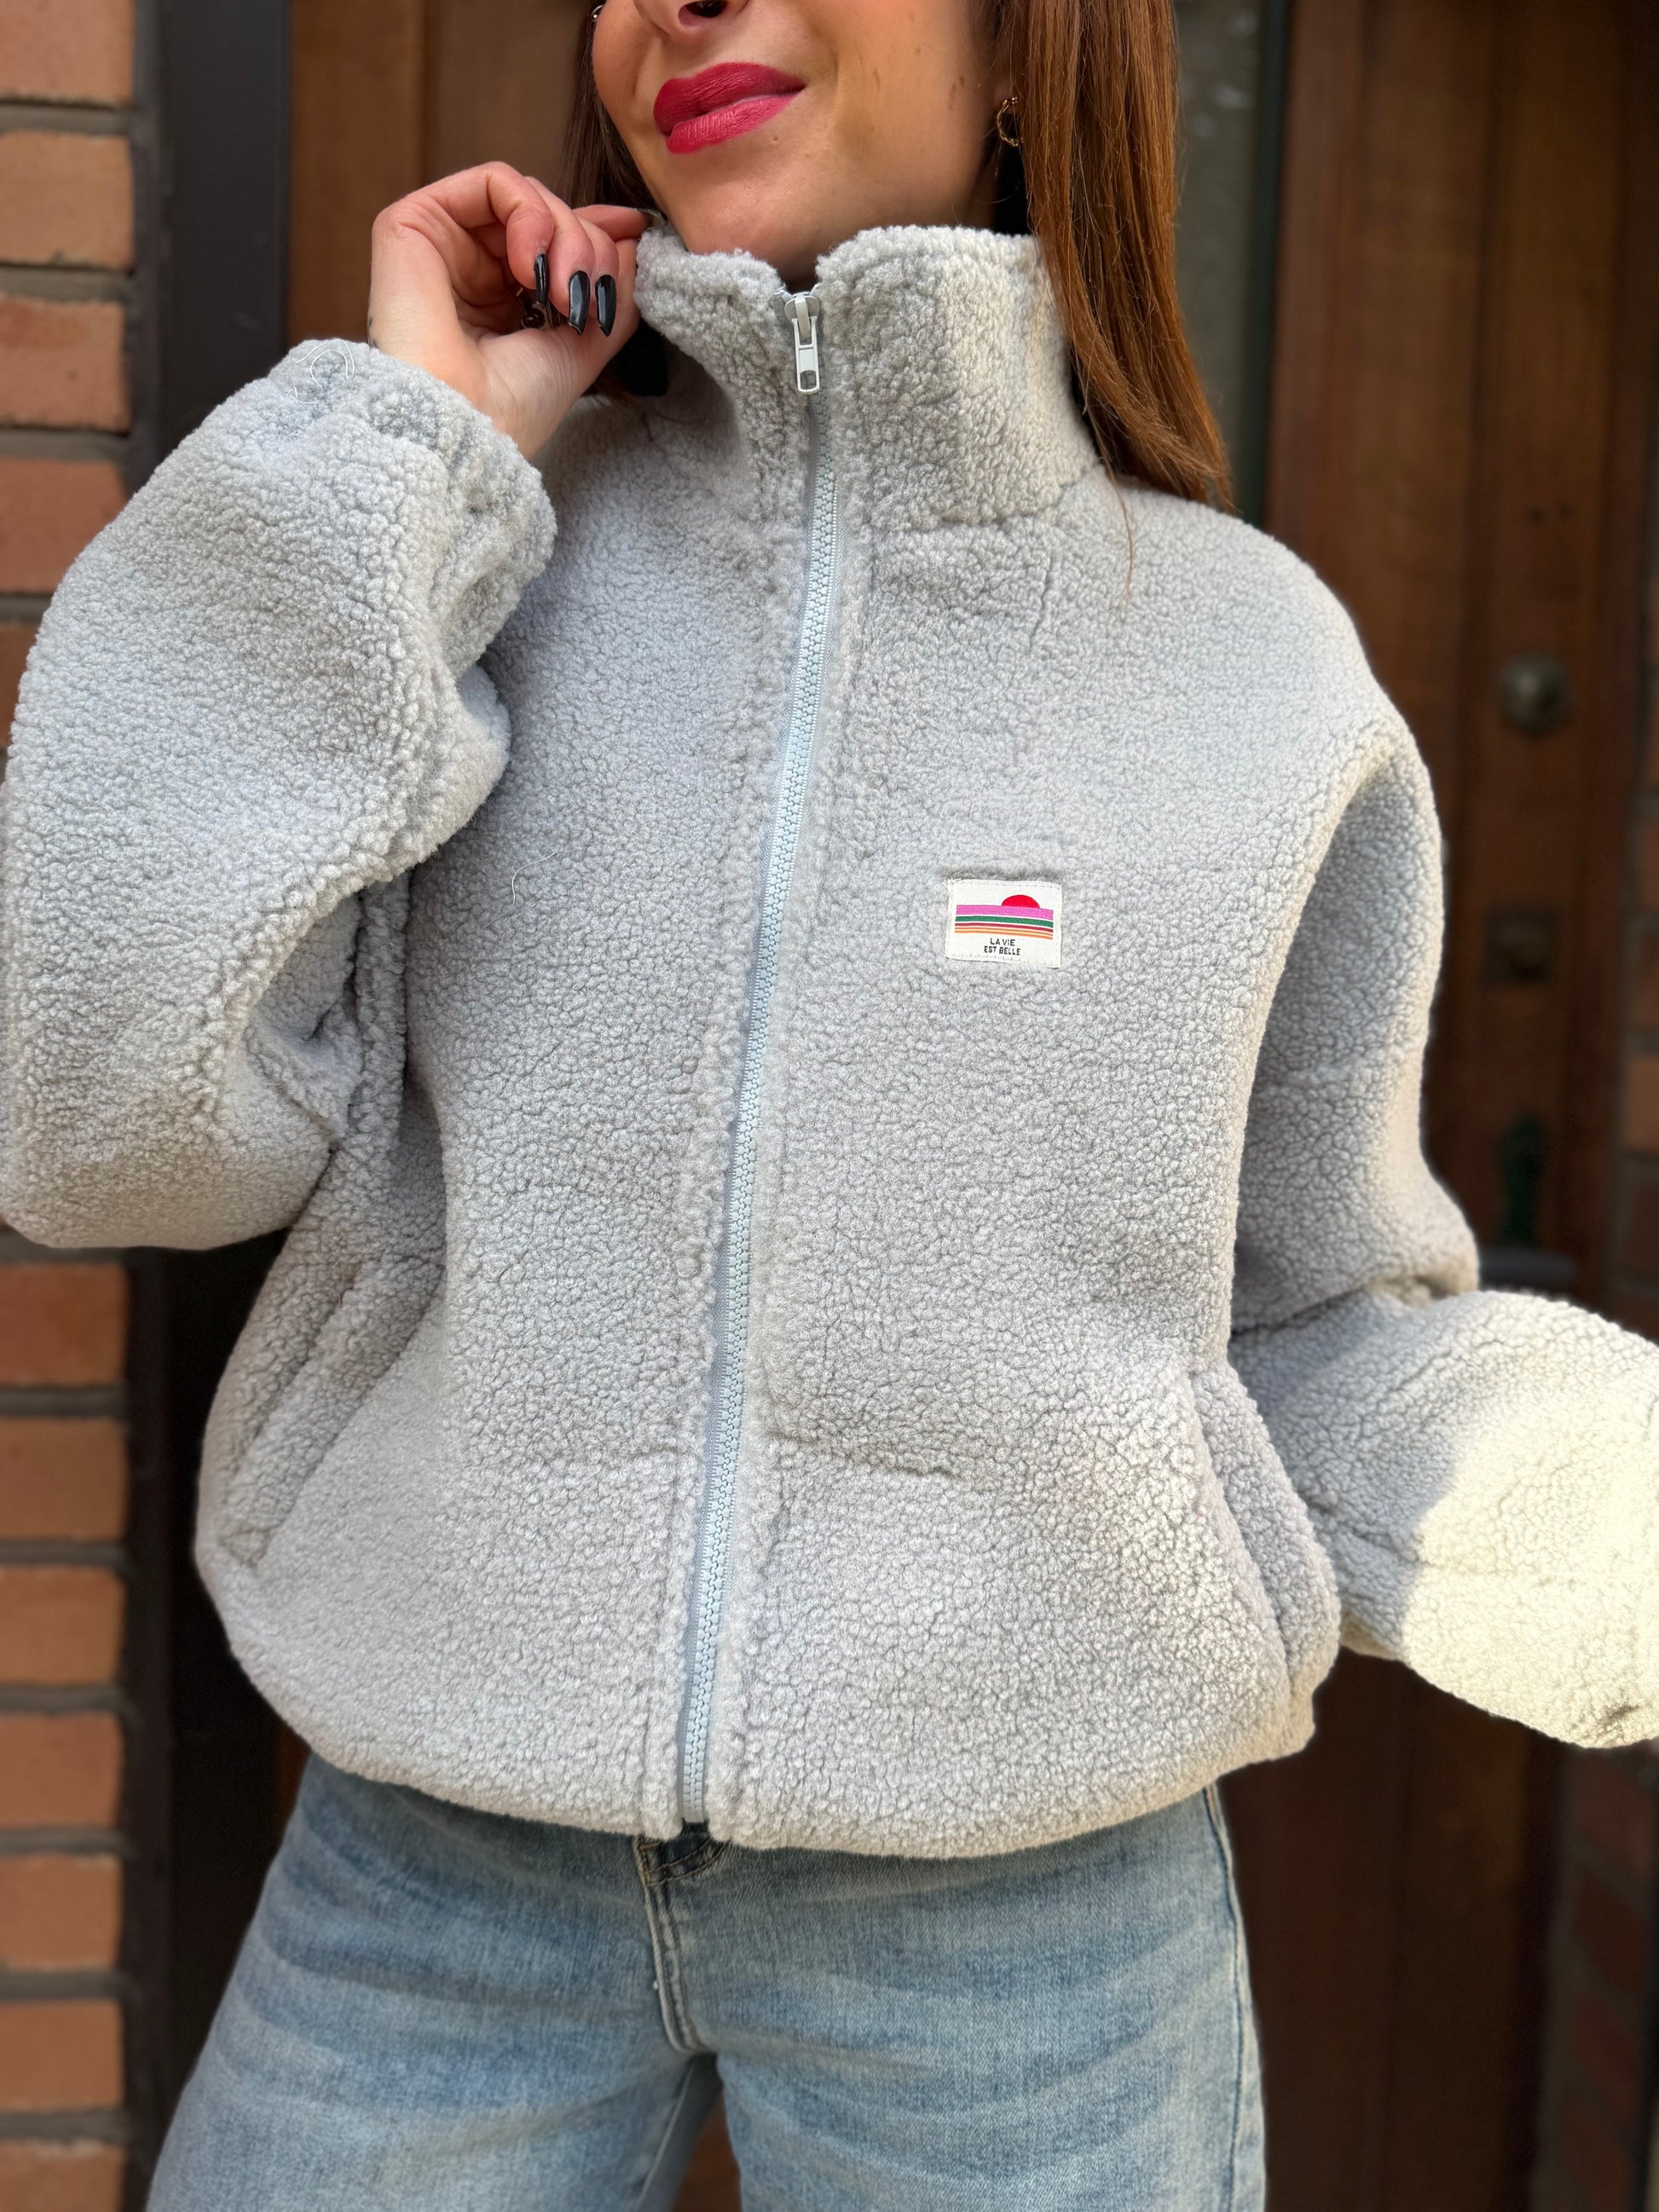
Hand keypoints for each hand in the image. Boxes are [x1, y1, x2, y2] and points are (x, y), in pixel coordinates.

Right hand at [368, 164, 646, 457]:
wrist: (465, 429)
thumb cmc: (512, 409)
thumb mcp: (583, 345)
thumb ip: (610, 288)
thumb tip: (631, 231)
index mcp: (501, 300)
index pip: (554, 239)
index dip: (597, 229)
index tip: (636, 231)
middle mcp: (470, 269)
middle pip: (548, 214)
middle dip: (587, 244)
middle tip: (586, 294)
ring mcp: (443, 245)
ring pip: (526, 195)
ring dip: (564, 232)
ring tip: (560, 291)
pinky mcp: (413, 223)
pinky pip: (492, 181)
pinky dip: (530, 212)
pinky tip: (528, 265)